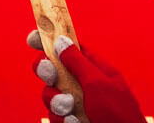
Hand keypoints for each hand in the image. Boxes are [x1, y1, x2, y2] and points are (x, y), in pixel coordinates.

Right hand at [28, 31, 143, 122]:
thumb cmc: (120, 115)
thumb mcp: (98, 84)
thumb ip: (77, 62)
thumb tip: (60, 40)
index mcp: (94, 69)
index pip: (69, 48)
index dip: (50, 41)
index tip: (32, 39)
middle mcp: (83, 84)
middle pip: (52, 68)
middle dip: (47, 72)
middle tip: (52, 77)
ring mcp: (77, 103)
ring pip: (49, 94)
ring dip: (57, 102)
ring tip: (71, 110)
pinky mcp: (71, 119)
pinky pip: (54, 116)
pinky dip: (62, 120)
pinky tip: (76, 122)